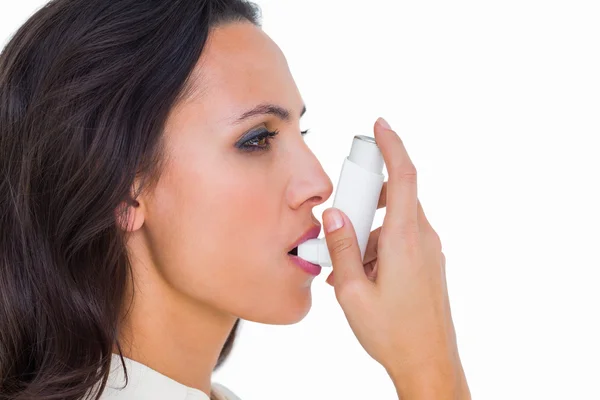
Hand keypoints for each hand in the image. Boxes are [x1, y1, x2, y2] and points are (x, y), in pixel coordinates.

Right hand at [322, 118, 468, 398]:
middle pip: (393, 200)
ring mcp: (428, 252)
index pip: (404, 177)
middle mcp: (422, 240)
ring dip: (367, 237)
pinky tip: (360, 277)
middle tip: (341, 227)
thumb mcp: (352, 291)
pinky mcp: (428, 264)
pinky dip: (377, 250)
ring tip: (346, 271)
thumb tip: (334, 215)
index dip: (393, 146)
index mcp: (405, 241)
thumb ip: (341, 248)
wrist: (429, 362)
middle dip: (364, 205)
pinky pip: (399, 242)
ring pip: (392, 225)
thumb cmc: (392, 332)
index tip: (381, 125)